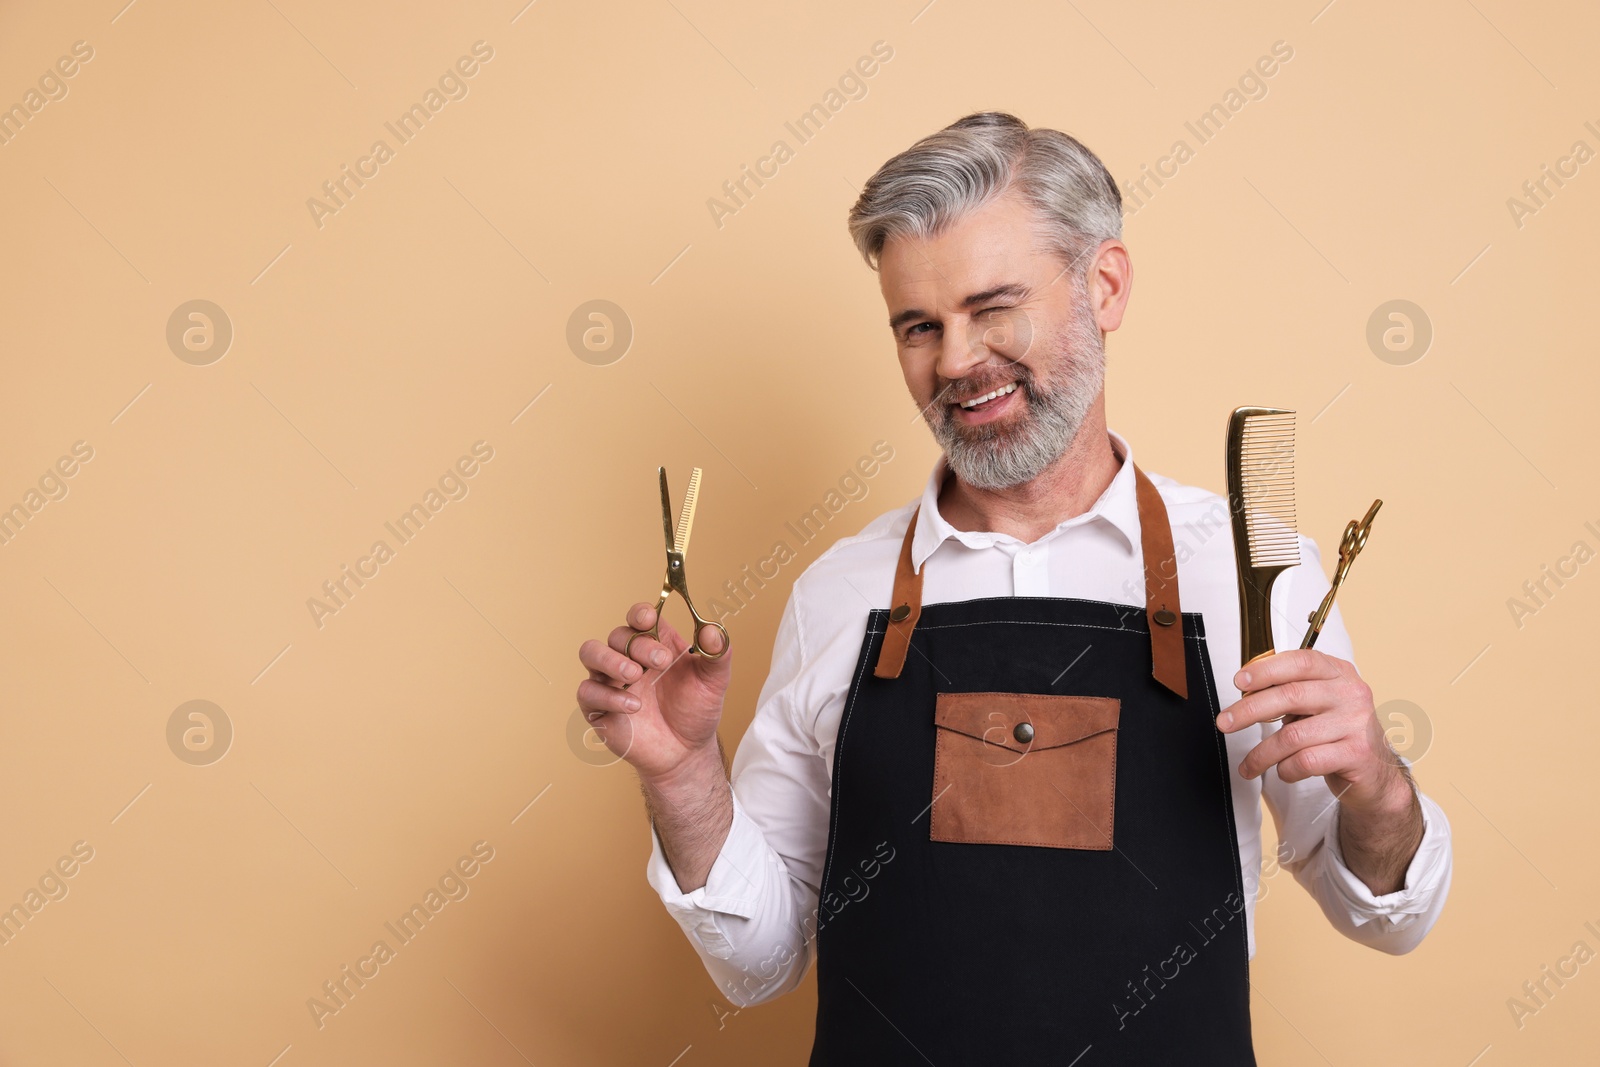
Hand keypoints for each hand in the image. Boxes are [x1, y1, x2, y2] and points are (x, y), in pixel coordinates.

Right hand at [576, 602, 733, 782]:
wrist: (686, 752)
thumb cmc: (696, 711)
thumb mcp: (714, 681)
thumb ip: (718, 653)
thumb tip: (712, 629)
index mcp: (655, 643)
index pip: (639, 616)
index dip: (640, 613)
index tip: (649, 619)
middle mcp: (629, 657)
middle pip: (618, 634)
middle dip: (637, 645)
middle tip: (661, 662)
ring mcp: (610, 681)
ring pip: (590, 652)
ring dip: (609, 659)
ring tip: (634, 675)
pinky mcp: (599, 707)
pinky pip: (588, 692)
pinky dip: (608, 696)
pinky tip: (633, 706)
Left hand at [1217, 649, 1411, 815]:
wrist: (1376, 774)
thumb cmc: (1338, 734)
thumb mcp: (1317, 705)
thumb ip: (1290, 693)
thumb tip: (1246, 692)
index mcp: (1339, 673)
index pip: (1300, 661)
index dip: (1266, 669)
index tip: (1239, 681)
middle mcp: (1351, 693)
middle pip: (1290, 695)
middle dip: (1249, 710)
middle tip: (1224, 723)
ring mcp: (1356, 723)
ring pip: (1293, 735)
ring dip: (1262, 753)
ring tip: (1249, 765)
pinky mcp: (1356, 754)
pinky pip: (1306, 760)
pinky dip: (1286, 769)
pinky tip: (1283, 771)